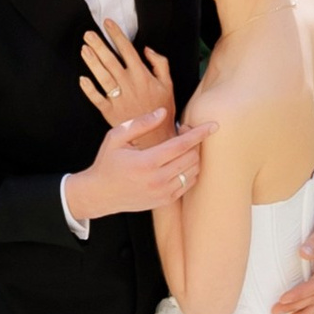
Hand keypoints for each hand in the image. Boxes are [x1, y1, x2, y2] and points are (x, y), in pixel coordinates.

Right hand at [70, 102, 201, 224]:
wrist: (100, 194)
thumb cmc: (107, 163)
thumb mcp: (116, 137)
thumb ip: (140, 123)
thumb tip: (162, 112)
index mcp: (146, 162)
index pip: (181, 145)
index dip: (199, 133)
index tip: (213, 125)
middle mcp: (157, 180)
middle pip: (191, 157)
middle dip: (195, 141)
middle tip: (184, 131)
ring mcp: (163, 193)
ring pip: (193, 171)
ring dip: (194, 155)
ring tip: (181, 146)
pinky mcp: (165, 200)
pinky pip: (189, 183)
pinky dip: (191, 170)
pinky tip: (181, 160)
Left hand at [80, 15, 175, 130]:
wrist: (156, 137)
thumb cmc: (162, 109)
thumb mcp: (169, 84)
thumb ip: (160, 64)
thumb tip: (147, 49)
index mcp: (143, 76)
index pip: (127, 50)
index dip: (117, 36)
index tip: (108, 24)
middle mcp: (129, 85)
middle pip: (111, 61)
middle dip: (99, 45)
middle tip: (88, 33)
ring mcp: (118, 99)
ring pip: (102, 77)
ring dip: (92, 62)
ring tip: (84, 49)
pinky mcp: (110, 112)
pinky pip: (97, 99)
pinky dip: (89, 89)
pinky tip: (82, 78)